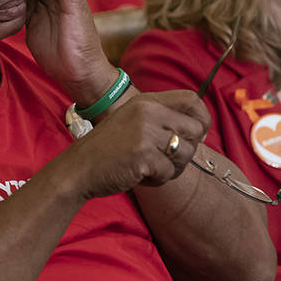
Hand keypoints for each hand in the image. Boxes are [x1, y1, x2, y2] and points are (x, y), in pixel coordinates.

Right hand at [49, 90, 209, 199]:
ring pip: (187, 152)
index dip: (202, 118)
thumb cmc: (108, 151)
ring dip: (172, 168)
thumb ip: (162, 120)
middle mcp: (148, 111)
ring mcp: (145, 132)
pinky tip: (140, 176)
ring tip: (151, 169)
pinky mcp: (143, 154)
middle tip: (166, 161)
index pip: (192, 99)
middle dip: (187, 151)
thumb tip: (200, 130)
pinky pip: (169, 171)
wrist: (79, 169)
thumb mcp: (134, 122)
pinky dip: (158, 180)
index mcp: (147, 101)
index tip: (196, 136)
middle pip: (195, 129)